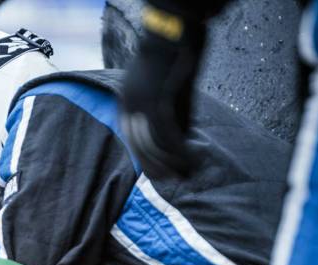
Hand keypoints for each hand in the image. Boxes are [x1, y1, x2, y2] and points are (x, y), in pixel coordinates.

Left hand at [121, 2, 207, 177]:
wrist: (171, 30)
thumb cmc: (171, 53)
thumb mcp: (162, 85)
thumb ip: (170, 110)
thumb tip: (183, 133)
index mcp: (126, 103)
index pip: (132, 141)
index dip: (146, 159)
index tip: (159, 172)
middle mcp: (130, 107)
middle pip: (140, 148)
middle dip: (157, 167)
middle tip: (173, 180)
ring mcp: (142, 106)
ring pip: (154, 146)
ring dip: (171, 164)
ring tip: (186, 174)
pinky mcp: (159, 103)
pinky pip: (168, 136)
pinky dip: (180, 152)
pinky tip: (191, 160)